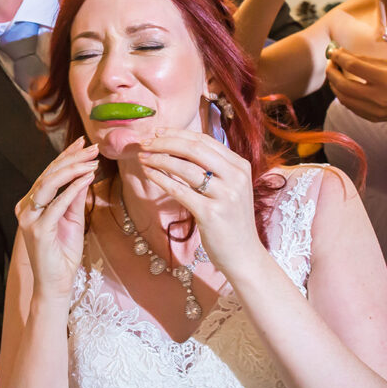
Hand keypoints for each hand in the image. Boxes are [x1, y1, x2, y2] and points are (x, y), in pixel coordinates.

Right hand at [15, 136, 98, 298]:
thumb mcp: (73, 220)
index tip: (84, 143)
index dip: (66, 156)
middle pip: (49, 174)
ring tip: (92, 161)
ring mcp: (29, 218)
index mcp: (31, 203)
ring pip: (50, 184)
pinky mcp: (38, 230)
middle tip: (92, 147)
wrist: (55, 282)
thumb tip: (85, 173)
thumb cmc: (63, 253)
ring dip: (73, 169)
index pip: (49, 173)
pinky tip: (87, 179)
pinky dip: (72, 190)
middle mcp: (26, 207)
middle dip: (72, 158)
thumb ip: (75, 197)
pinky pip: (57, 204)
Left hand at [135, 128, 259, 274]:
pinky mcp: (211, 213)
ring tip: (142, 156)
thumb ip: (215, 168)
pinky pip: (180, 190)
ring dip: (159, 159)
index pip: (205, 140)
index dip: (177, 133)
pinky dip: (161, 179)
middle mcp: (235, 177)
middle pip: (194, 149)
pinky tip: (149, 173)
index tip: (157, 132)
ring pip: (185, 167)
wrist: (244, 255)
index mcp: (240, 166)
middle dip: (165, 142)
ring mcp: (225, 195)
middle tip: (144, 142)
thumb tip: (182, 147)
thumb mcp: (230, 188)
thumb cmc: (232, 221)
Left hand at [324, 50, 386, 124]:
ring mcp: (373, 110)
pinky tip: (343, 86)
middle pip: (343, 85)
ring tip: (335, 73)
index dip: (340, 57)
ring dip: (334, 84)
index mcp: (385, 79)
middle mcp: (378, 96)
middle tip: (331, 63)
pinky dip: (342, 94)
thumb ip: (365, 60)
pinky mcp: (370, 117)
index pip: (354, 66)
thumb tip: (343, 53)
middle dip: (332, 72)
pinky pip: (349, 105)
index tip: (333, 52)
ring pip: (342, 97)